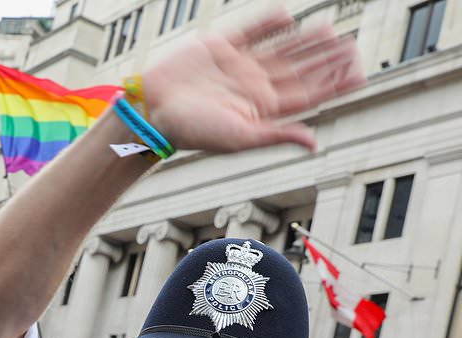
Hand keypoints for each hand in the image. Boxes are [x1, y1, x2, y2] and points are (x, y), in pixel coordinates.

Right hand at [143, 10, 364, 152]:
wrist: (153, 111)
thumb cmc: (193, 132)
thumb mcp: (240, 138)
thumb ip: (277, 135)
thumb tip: (314, 143)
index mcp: (263, 109)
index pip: (308, 94)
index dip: (335, 82)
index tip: (360, 70)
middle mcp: (254, 86)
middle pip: (300, 69)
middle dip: (327, 58)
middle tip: (354, 44)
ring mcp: (237, 66)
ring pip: (281, 49)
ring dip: (306, 40)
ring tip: (332, 28)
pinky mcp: (218, 48)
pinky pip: (249, 32)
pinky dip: (267, 23)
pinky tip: (288, 16)